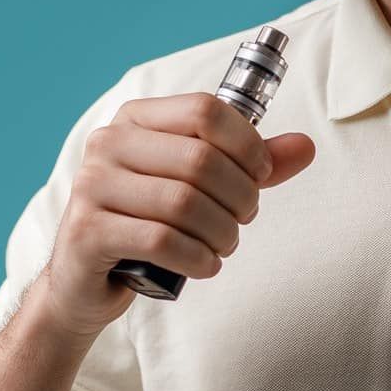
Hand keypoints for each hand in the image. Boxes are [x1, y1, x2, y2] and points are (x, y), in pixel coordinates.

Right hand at [37, 91, 316, 337]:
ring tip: (224, 245)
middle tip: (243, 219)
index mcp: (135, 119)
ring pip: (184, 203)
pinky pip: (162, 241)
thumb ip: (249, 165)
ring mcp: (91, 186)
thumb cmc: (148, 224)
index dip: (247, 144)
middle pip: (201, 160)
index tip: (261, 174)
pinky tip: (205, 265)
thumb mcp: (199, 188)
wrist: (85, 280)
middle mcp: (107, 143)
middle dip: (240, 197)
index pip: (205, 110)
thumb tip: (306, 147)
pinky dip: (197, 257)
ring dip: (221, 232)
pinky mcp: (87, 231)